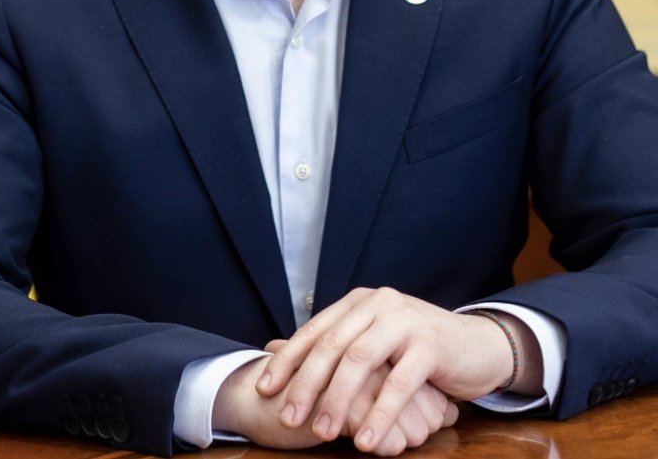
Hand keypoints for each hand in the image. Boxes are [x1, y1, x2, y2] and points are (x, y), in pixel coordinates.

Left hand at [256, 286, 525, 451]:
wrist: (479, 345)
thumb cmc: (419, 350)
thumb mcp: (377, 341)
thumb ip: (339, 347)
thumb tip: (273, 351)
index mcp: (360, 302)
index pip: (316, 329)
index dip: (288, 359)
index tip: (264, 389)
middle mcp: (379, 303)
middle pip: (332, 344)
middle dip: (306, 383)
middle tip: (289, 418)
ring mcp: (405, 320)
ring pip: (360, 360)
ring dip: (338, 400)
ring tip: (323, 433)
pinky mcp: (430, 343)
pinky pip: (399, 383)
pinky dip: (380, 414)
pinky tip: (367, 440)